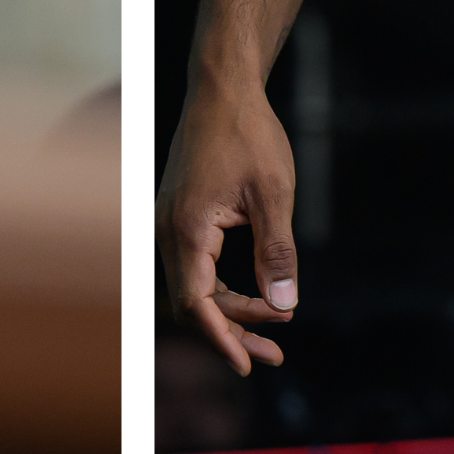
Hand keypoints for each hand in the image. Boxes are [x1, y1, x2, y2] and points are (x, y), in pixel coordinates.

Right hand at [156, 74, 298, 375]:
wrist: (222, 87)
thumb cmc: (249, 134)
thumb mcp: (273, 193)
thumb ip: (278, 253)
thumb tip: (285, 306)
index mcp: (187, 228)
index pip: (196, 304)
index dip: (222, 340)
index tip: (248, 367)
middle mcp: (168, 229)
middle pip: (192, 302)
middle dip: (233, 332)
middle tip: (275, 355)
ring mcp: (169, 221)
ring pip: (192, 286)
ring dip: (228, 312)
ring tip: (273, 329)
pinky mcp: (178, 214)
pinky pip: (193, 266)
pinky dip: (220, 288)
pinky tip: (252, 294)